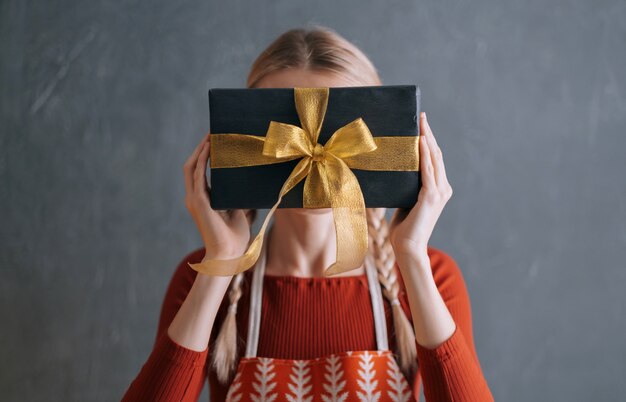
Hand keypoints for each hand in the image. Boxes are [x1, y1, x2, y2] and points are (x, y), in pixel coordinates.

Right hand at [184, 131, 250, 258]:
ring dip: (200, 150)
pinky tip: (209, 149)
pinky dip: (202, 161)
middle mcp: (195, 197)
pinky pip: (197, 176)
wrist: (230, 255)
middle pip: (193, 165)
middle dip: (200, 147)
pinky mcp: (199, 203)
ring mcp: (194, 199)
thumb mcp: (240, 208)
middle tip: (212, 132)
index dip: (205, 154)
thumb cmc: (235, 235)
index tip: (215, 139)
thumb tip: (253, 179)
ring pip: (191, 167)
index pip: (200, 170)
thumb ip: (240, 195)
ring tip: (210, 136)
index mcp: (203, 198)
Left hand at [389, 112, 452, 259]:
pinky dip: (424, 154)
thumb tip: (394, 171)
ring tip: (420, 122)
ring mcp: (439, 191)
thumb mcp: (405, 201)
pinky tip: (420, 141)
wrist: (407, 247)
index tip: (421, 124)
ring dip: (427, 138)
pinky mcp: (431, 196)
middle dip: (429, 133)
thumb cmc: (403, 227)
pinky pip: (427, 170)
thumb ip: (405, 186)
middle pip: (436, 154)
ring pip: (434, 158)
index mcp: (438, 189)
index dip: (429, 140)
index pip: (434, 159)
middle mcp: (443, 188)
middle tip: (421, 116)